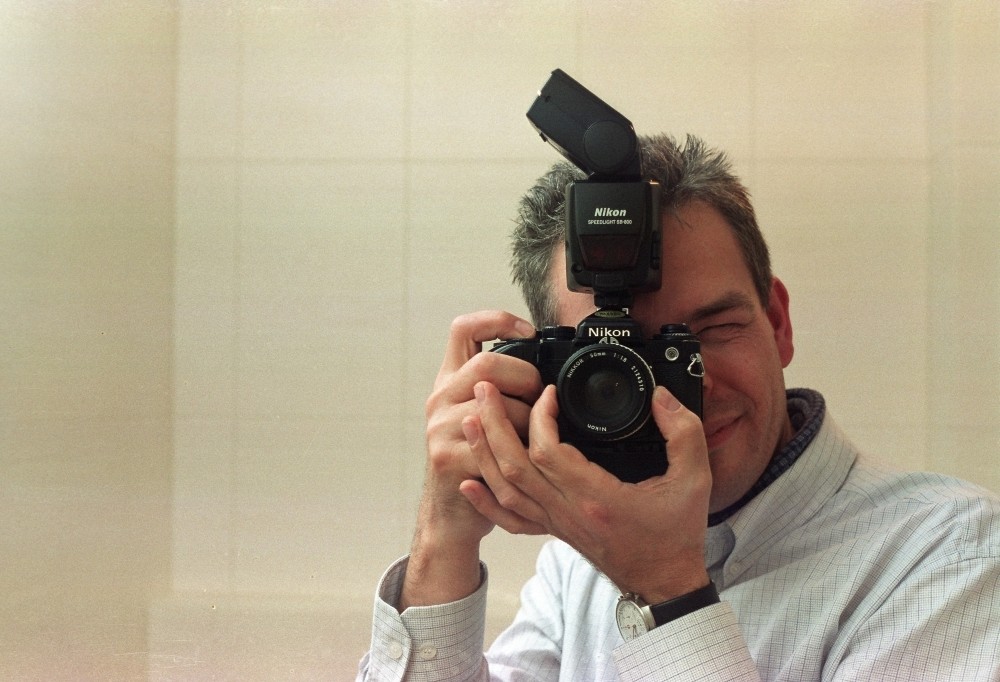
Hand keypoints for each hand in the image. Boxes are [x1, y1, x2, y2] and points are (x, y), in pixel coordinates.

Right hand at [400, 311, 541, 608]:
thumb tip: (545, 365)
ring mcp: (440, 428)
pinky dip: (520, 450)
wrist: (452, 514)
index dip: (497, 321)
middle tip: (540, 400)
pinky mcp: (448, 457)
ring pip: (497, 407)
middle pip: (486, 366)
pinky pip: (496, 445)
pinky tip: (526, 459)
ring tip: (534, 437)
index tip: (529, 332)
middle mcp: (440, 399)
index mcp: (450, 381)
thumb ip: (500, 389)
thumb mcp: (481, 416)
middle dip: (525, 380)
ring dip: (528, 422)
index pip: (463, 329)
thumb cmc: (476, 461)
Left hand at [462, 383, 711, 602]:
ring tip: (471, 419)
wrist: (665, 584)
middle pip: (513, 465)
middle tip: (485, 389)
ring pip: (505, 488)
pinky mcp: (553, 530)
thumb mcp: (694, 479)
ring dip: (483, 452)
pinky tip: (468, 482)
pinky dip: (485, 500)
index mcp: (596, 497)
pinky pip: (509, 518)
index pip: (548, 452)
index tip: (548, 392)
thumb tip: (662, 397)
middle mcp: (568, 511)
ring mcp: (556, 523)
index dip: (540, 416)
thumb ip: (683, 431)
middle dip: (494, 423)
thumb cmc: (676, 535)